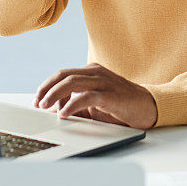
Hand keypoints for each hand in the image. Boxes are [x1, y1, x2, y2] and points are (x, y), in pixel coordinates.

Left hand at [33, 63, 157, 128]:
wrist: (148, 107)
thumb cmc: (121, 106)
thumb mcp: (95, 104)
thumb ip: (77, 105)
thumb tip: (56, 111)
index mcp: (91, 72)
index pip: (63, 74)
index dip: (47, 85)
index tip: (37, 99)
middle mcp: (96, 73)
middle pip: (63, 75)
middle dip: (46, 89)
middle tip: (38, 103)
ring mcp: (103, 81)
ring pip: (71, 82)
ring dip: (54, 95)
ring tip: (45, 107)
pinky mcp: (110, 94)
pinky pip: (86, 96)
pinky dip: (71, 105)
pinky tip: (63, 113)